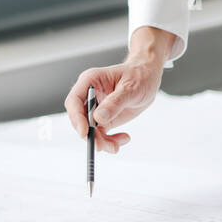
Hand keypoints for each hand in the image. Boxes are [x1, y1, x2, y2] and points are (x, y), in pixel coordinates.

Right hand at [64, 36, 168, 152]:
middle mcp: (90, 95)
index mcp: (91, 81)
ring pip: (89, 131)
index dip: (76, 118)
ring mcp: (96, 108)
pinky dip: (110, 141)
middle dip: (90, 135)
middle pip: (80, 119)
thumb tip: (98, 117)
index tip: (84, 132)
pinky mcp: (104, 119)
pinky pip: (101, 134)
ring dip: (101, 142)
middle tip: (101, 146)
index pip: (74, 100)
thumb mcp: (130, 88)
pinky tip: (123, 138)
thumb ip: (115, 102)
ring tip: (116, 146)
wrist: (147, 77)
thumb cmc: (139, 75)